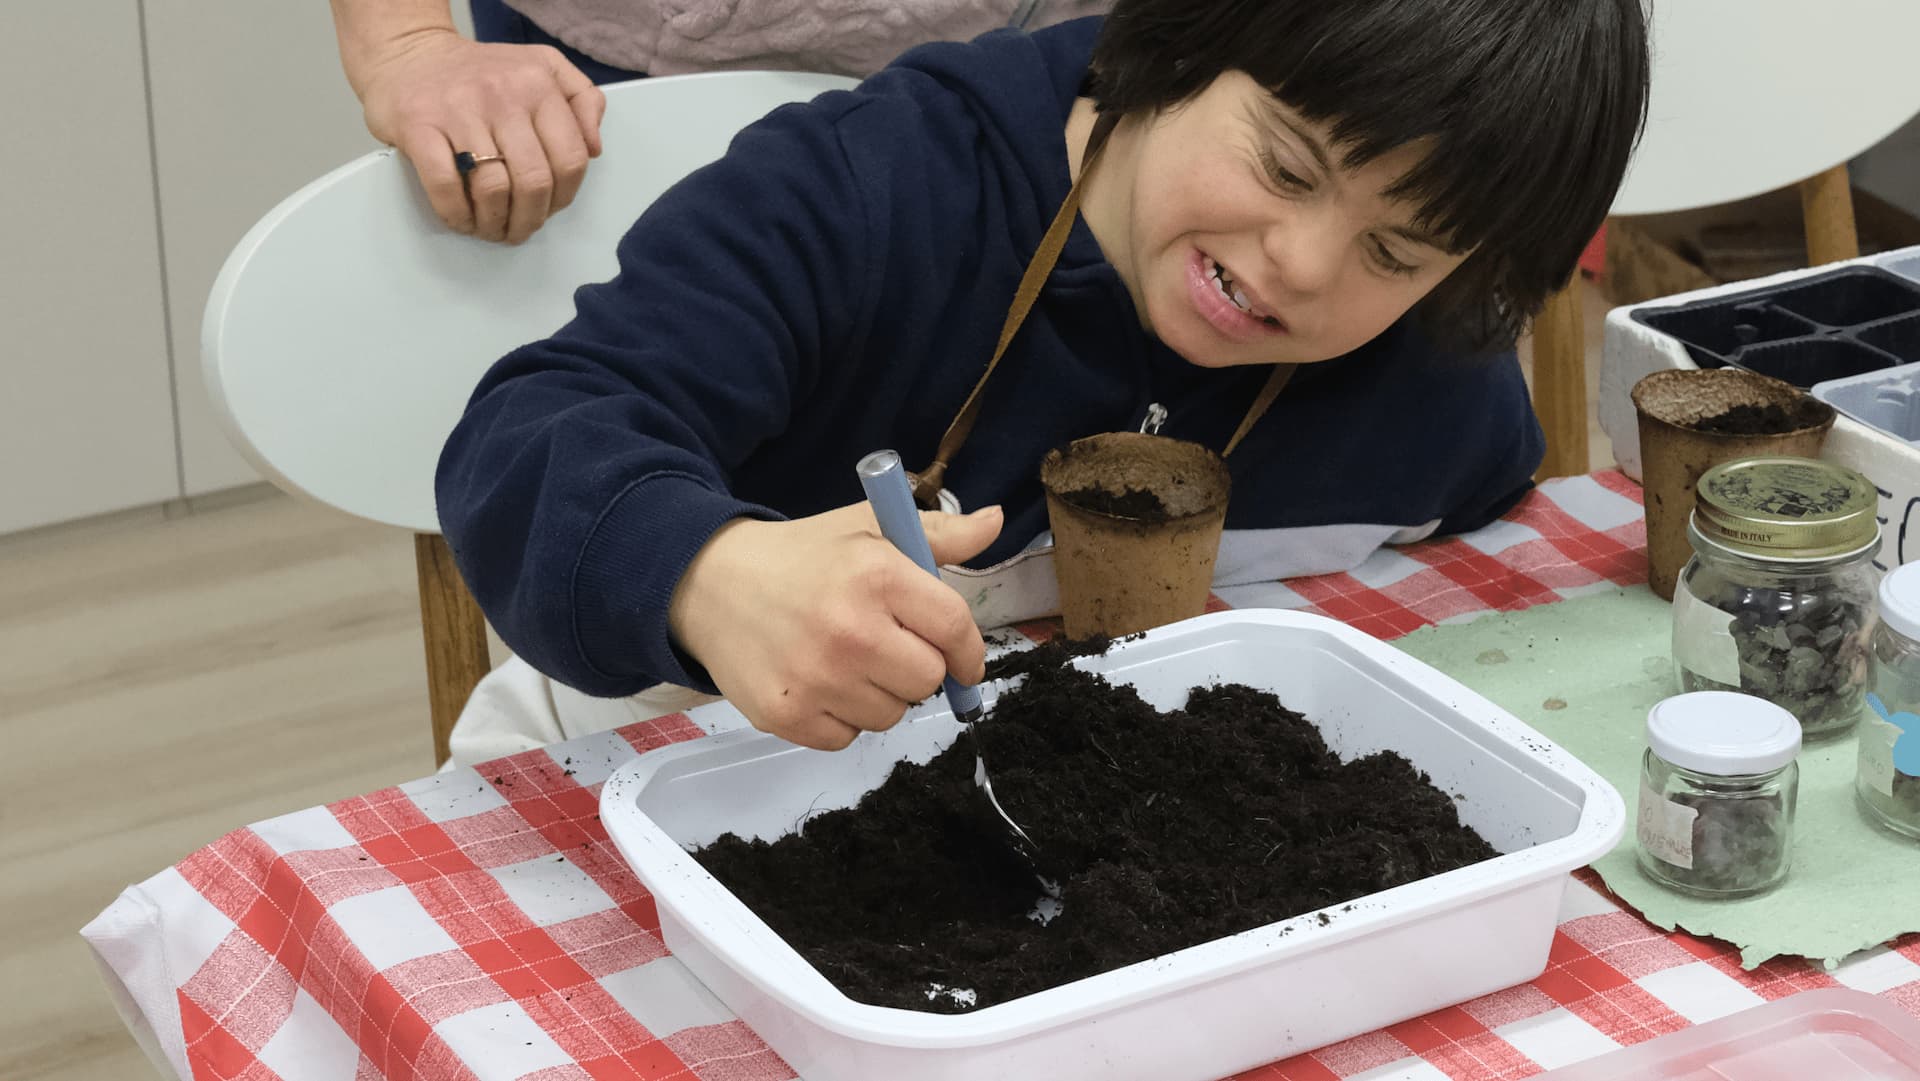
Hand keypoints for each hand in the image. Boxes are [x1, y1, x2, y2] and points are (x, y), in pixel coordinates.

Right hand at [353, 29, 605, 242]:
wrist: (408, 52)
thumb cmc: (481, 72)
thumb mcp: (542, 67)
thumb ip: (581, 100)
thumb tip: (595, 148)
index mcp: (538, 83)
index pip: (570, 158)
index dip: (564, 197)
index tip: (549, 208)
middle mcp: (503, 94)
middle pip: (534, 181)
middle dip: (530, 218)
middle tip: (520, 229)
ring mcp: (459, 110)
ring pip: (494, 189)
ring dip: (496, 223)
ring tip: (492, 229)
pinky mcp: (418, 126)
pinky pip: (446, 186)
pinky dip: (458, 214)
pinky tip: (463, 220)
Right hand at [668, 503, 1003, 749]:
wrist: (709, 584)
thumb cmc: (802, 558)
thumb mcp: (868, 529)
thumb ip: (939, 533)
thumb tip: (995, 520)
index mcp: (876, 574)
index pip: (954, 628)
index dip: (970, 652)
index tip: (964, 660)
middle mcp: (849, 629)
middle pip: (929, 680)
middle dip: (919, 668)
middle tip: (888, 648)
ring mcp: (816, 678)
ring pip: (890, 715)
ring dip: (880, 695)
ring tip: (847, 661)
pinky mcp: (787, 715)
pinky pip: (847, 738)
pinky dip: (840, 718)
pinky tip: (819, 682)